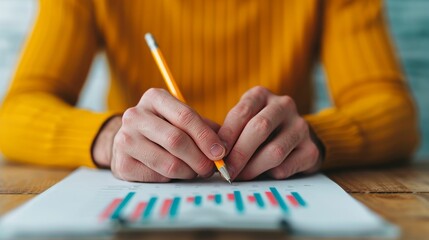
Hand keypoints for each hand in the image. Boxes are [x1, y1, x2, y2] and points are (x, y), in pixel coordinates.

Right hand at [92, 88, 225, 181]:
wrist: (129, 142)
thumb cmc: (164, 129)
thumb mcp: (181, 120)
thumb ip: (204, 128)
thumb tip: (224, 147)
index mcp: (154, 98)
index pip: (185, 116)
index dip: (206, 137)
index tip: (221, 152)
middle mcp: (135, 115)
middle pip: (176, 140)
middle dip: (200, 158)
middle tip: (211, 168)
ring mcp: (125, 140)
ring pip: (169, 163)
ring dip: (189, 172)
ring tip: (194, 171)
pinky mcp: (122, 164)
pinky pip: (157, 177)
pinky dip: (172, 179)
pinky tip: (175, 174)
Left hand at [218, 86, 321, 180]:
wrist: (295, 138)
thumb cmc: (259, 131)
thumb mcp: (242, 122)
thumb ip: (229, 134)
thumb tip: (212, 157)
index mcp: (262, 95)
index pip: (242, 112)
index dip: (227, 135)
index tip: (216, 154)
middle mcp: (284, 105)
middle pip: (259, 128)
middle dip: (239, 153)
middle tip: (226, 170)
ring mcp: (300, 126)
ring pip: (274, 151)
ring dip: (252, 168)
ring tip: (240, 176)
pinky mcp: (310, 149)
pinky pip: (286, 167)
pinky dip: (269, 175)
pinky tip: (262, 174)